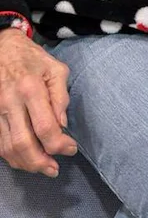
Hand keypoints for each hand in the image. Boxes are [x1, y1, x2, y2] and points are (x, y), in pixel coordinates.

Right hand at [0, 29, 76, 176]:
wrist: (2, 48)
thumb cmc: (33, 59)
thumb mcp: (56, 69)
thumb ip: (61, 96)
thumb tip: (63, 125)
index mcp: (30, 88)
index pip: (45, 126)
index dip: (59, 144)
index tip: (71, 149)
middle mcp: (10, 102)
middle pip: (23, 143)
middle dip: (41, 162)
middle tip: (55, 169)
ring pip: (7, 149)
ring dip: (26, 164)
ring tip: (42, 167)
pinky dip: (11, 158)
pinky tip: (25, 159)